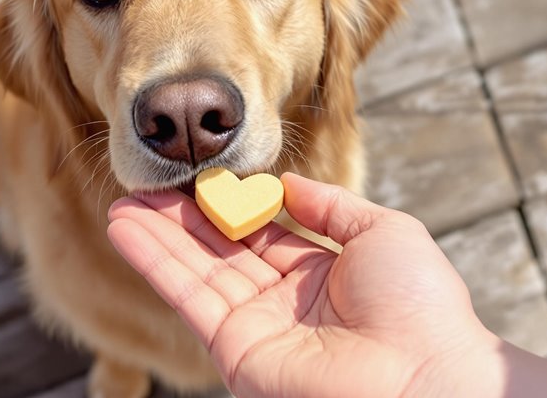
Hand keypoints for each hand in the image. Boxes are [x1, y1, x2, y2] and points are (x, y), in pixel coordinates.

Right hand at [107, 173, 499, 397]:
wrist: (425, 373)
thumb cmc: (420, 305)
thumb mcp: (382, 232)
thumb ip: (329, 205)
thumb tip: (286, 183)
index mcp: (317, 275)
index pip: (258, 232)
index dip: (226, 203)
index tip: (196, 173)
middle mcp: (281, 302)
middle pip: (218, 250)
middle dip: (180, 217)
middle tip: (145, 183)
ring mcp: (255, 327)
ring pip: (194, 270)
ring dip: (155, 236)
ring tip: (121, 202)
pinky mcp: (234, 349)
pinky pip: (187, 296)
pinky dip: (153, 261)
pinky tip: (126, 228)